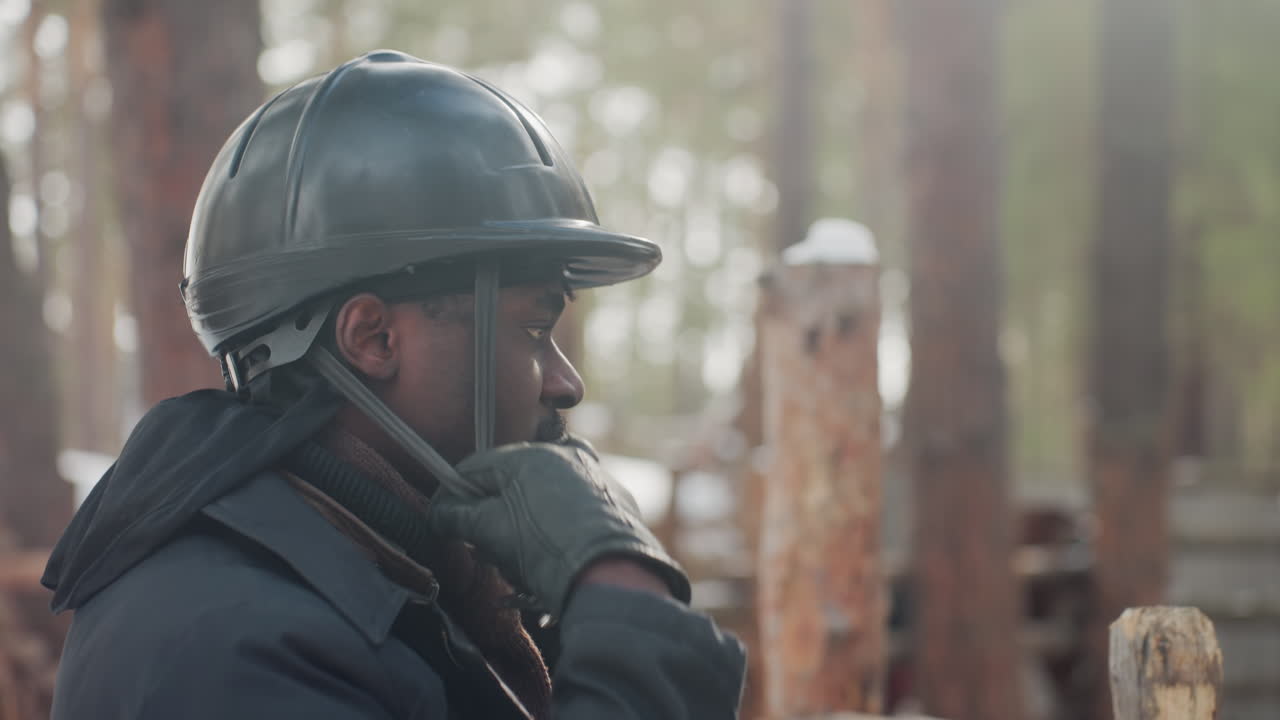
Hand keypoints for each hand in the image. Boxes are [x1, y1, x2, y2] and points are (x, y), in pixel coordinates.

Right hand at [427, 438, 689, 615]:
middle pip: (513, 479)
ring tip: (522, 554)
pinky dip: (561, 521)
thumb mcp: (490, 532)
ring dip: (527, 515)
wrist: (613, 577)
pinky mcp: (618, 503)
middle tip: (484, 542)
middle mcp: (568, 455)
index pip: (477, 468)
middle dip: (493, 508)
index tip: (444, 518)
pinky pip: (577, 505)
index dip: (454, 494)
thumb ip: (457, 517)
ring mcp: (597, 477)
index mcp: (531, 455)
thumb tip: (438, 513)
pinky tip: (558, 551)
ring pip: (546, 491)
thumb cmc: (544, 549)